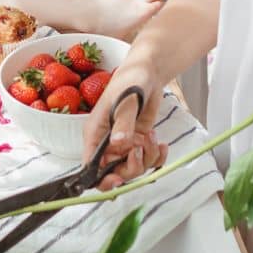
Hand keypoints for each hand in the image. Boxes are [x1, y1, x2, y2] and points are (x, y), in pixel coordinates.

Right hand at [82, 57, 168, 189]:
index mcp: (95, 134)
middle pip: (114, 172)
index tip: (118, 180)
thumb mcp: (127, 100)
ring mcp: (124, 144)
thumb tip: (118, 143)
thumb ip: (123, 123)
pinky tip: (161, 145)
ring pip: (133, 168)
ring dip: (147, 158)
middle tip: (140, 150)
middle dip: (130, 167)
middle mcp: (107, 142)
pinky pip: (147, 160)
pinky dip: (157, 157)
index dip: (102, 179)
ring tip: (152, 137)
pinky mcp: (138, 142)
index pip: (90, 166)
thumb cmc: (130, 80)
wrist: (148, 72)